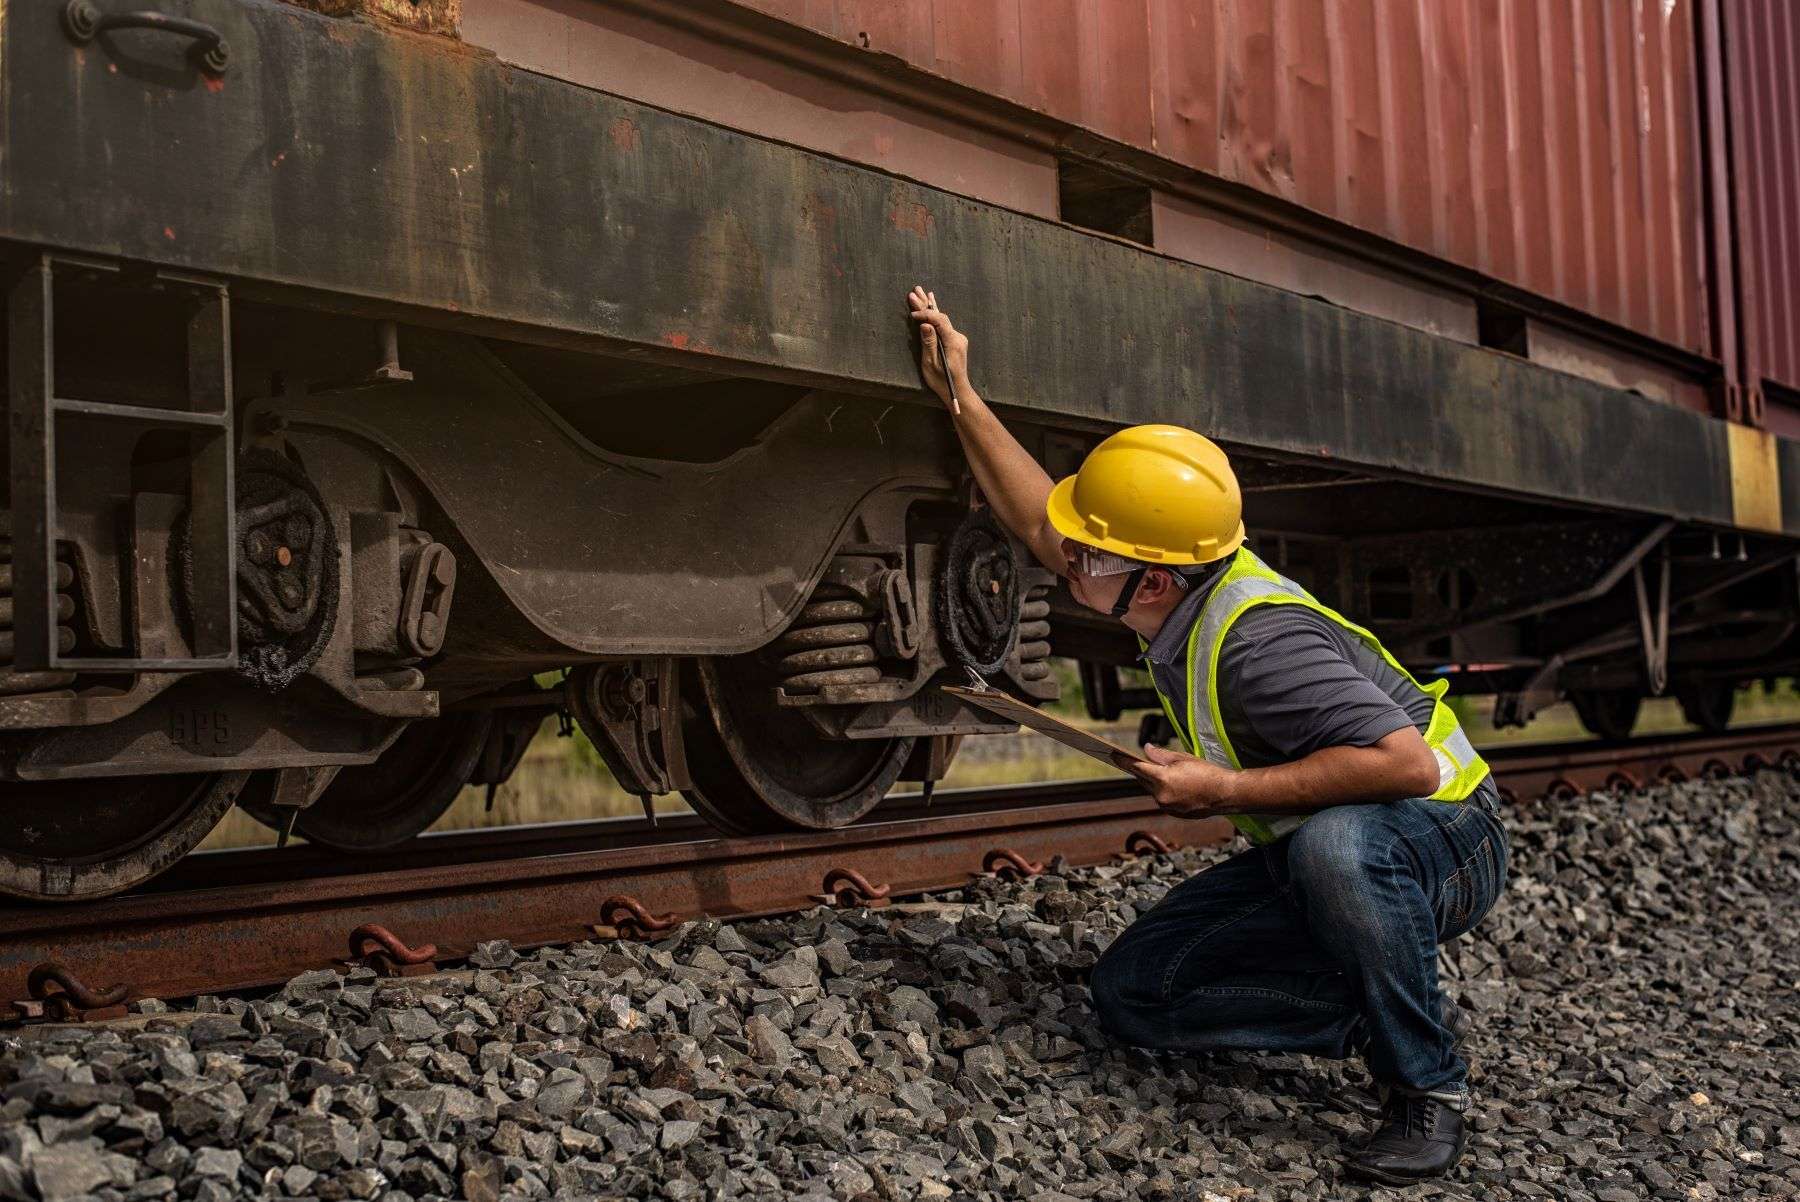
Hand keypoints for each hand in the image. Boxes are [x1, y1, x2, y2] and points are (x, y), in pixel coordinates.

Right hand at [907, 285, 969, 410]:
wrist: (957, 390)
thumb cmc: (942, 381)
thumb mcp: (931, 364)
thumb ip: (929, 343)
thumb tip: (925, 325)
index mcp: (953, 342)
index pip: (939, 321)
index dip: (925, 315)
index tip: (912, 315)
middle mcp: (957, 337)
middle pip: (940, 316)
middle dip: (926, 304)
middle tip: (914, 291)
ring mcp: (957, 338)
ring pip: (942, 319)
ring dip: (929, 306)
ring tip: (920, 292)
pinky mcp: (954, 340)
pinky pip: (943, 324)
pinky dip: (934, 315)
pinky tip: (932, 303)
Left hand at [1113, 743, 1236, 818]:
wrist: (1226, 795)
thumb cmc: (1208, 773)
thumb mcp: (1183, 758)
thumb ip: (1161, 755)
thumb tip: (1146, 749)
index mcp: (1162, 779)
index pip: (1137, 767)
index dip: (1123, 760)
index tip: (1112, 754)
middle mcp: (1161, 796)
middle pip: (1144, 780)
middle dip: (1143, 770)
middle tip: (1140, 760)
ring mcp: (1167, 807)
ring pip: (1153, 790)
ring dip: (1155, 782)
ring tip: (1166, 772)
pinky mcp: (1174, 813)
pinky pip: (1163, 800)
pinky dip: (1165, 792)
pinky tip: (1176, 785)